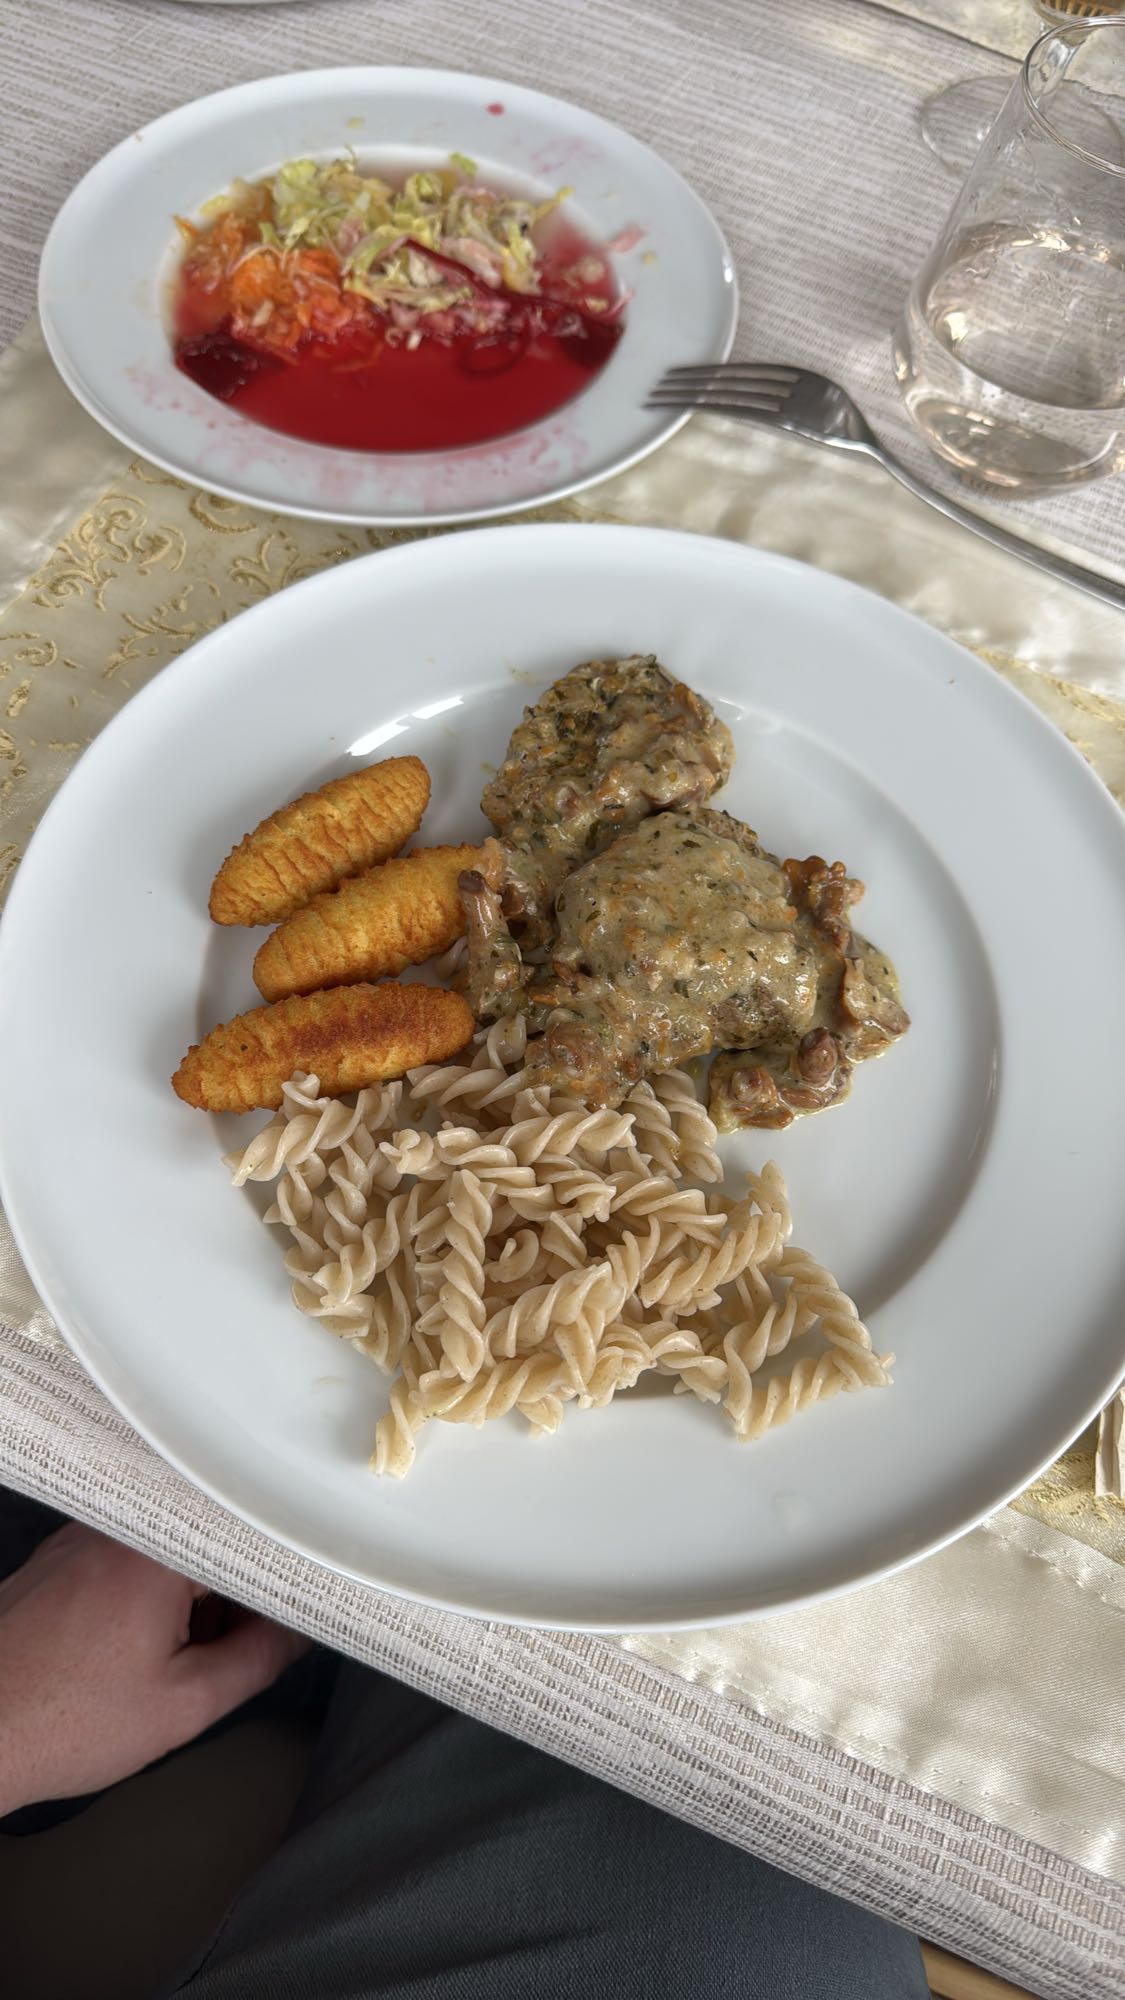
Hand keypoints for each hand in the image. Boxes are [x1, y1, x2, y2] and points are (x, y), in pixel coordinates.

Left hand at [0, 1522, 308, 1813]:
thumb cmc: (60, 1722)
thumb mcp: (184, 1704)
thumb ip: (258, 1660)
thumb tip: (296, 1634)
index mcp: (158, 1550)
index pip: (253, 1542)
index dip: (281, 1583)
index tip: (293, 1617)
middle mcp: (121, 1527)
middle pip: (212, 1542)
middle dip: (233, 1596)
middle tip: (229, 1654)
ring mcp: (86, 1536)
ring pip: (173, 1551)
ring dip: (191, 1596)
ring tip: (170, 1661)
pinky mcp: (62, 1555)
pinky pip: (132, 1558)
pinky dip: (150, 1595)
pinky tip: (133, 1650)